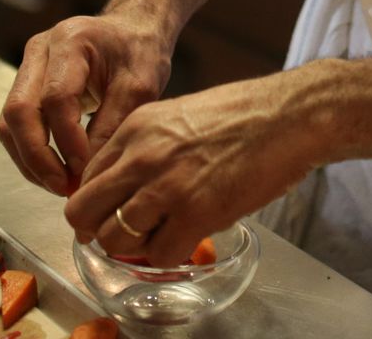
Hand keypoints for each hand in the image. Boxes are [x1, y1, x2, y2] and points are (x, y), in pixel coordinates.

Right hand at [0, 14, 172, 196]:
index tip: (85, 170)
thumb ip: (113, 125)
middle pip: (19, 110)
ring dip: (30, 160)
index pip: (56, 97)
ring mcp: (28, 67)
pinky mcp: (26, 85)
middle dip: (37, 156)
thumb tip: (87, 174)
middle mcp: (40, 51)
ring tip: (61, 185)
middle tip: (64, 187)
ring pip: (9, 122)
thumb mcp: (139, 87)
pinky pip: (17, 125)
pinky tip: (55, 171)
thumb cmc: (139, 53)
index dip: (67, 140)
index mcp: (70, 41)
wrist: (132, 31)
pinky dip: (31, 153)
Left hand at [63, 73, 326, 265]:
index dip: (95, 201)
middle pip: (84, 211)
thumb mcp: (178, 115)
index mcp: (135, 127)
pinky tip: (182, 241)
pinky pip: (157, 256)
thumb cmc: (243, 115)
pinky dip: (165, 256)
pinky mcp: (196, 214)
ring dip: (130, 247)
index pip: (86, 177)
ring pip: (114, 239)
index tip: (108, 212)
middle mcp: (141, 156)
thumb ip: (145, 146)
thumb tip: (126, 185)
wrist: (288, 116)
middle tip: (118, 235)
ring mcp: (167, 187)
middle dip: (96, 229)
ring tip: (155, 238)